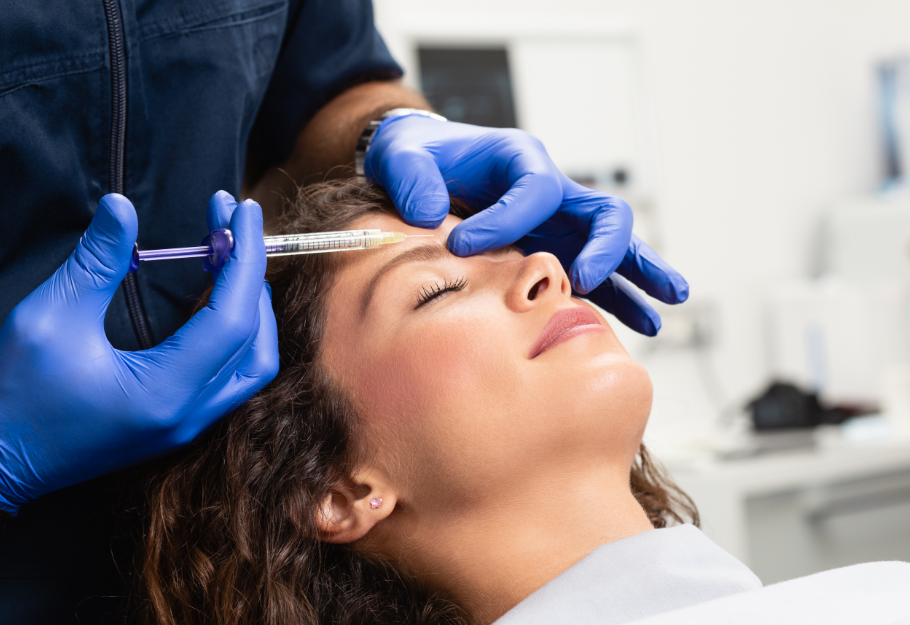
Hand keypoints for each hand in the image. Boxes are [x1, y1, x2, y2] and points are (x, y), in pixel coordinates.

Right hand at [0, 192, 277, 512]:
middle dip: (250, 273)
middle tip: (230, 224)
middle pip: (254, 339)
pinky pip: (233, 376)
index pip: (232, 317)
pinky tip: (217, 299)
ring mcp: (189, 425)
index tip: (243, 209)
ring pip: (253, 364)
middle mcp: (190, 415)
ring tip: (230, 256)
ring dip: (252, 307)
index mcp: (165, 392)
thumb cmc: (15, 397)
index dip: (244, 256)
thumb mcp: (49, 318)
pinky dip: (237, 333)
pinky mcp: (180, 425)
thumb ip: (95, 261)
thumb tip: (121, 206)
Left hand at [364, 115, 688, 334]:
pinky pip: (597, 273)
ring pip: (614, 245)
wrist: (424, 167)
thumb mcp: (403, 156)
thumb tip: (429, 213)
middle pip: (601, 212)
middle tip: (589, 279)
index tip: (460, 248)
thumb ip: (411, 178)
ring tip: (670, 301)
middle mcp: (550, 190)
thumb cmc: (418, 157)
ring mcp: (558, 223)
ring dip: (641, 272)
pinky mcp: (556, 250)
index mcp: (519, 160)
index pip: (533, 190)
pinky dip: (622, 295)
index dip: (505, 221)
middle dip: (605, 246)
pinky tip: (645, 321)